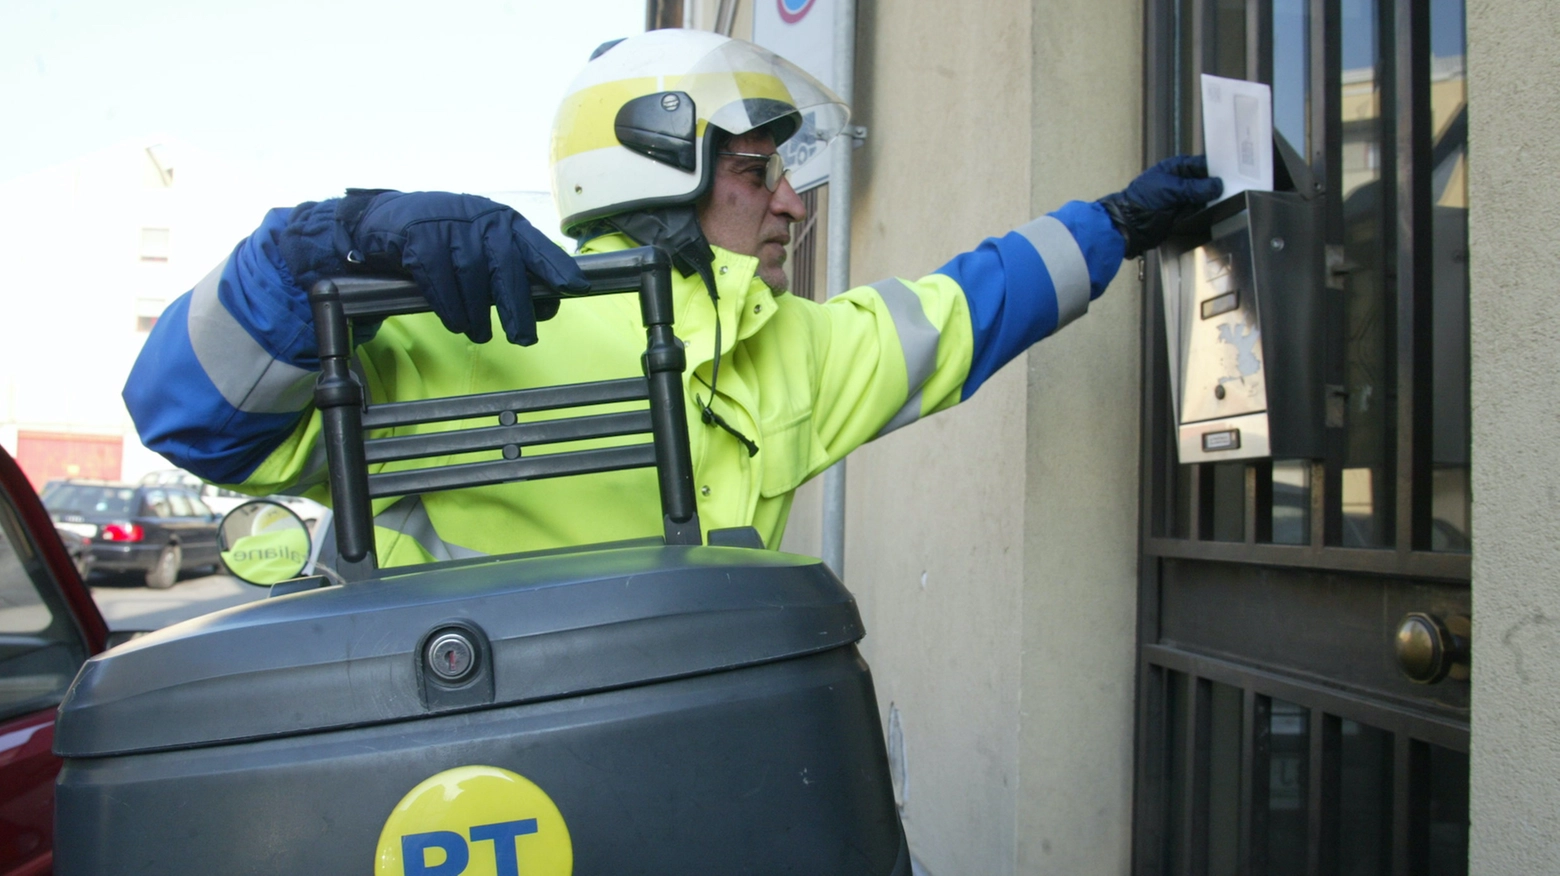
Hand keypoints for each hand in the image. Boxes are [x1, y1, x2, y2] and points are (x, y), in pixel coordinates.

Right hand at [281, 190, 588, 345]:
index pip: (535, 243)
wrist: (388, 221)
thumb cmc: (447, 241)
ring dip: (478, 315)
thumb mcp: (483, 248)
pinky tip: (456, 323)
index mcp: (502, 221)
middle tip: (524, 338)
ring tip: (481, 335)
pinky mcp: (418, 241)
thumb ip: (513, 272)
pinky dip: (450, 309)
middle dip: (517, 306)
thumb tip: (546, 306)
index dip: (555, 266)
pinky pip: (440, 283)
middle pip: (505, 267)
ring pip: (472, 279)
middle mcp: (479, 220)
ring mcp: (447, 228)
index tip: (575, 287)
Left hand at [1097, 155, 1223, 258]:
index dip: (1217, 168)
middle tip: (1235, 187)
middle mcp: (1181, 181)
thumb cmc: (1141, 202)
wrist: (1129, 226)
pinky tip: (1219, 212)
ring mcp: (1183, 198)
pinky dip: (1208, 212)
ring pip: (1206, 197)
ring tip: (1231, 199)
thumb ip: (1194, 188)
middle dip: (1218, 185)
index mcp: (1176, 168)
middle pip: (1207, 181)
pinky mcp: (1183, 214)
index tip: (1234, 172)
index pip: (1203, 164)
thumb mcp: (1170, 190)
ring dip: (1214, 200)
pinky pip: (1201, 211)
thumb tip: (1216, 185)